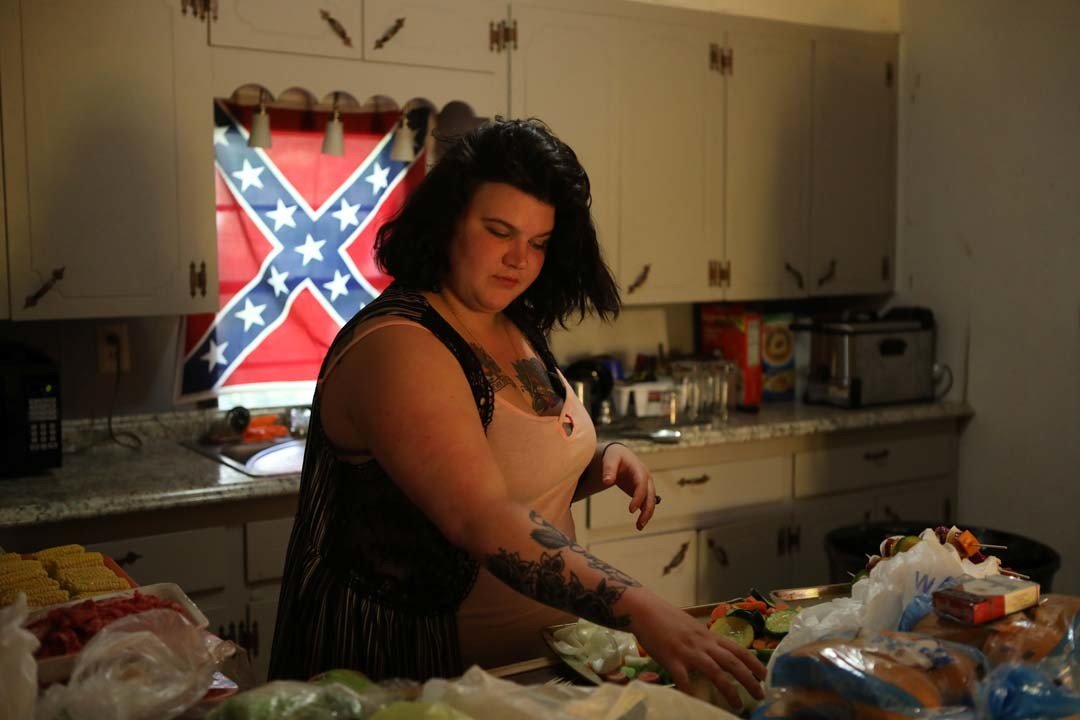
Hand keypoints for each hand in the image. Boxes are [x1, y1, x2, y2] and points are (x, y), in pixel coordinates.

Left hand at [601, 443, 656, 529]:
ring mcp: (645, 485)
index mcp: (639, 469)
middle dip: (647, 510)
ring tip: (639, 527)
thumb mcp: (610, 459)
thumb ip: (608, 469)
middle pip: (650, 495)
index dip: (638, 497)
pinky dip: (644, 512)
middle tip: (639, 524)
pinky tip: (640, 523)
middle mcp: (646, 478)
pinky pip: (645, 502)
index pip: (642, 485)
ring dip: (647, 514)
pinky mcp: (641, 490)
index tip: (631, 510)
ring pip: (650, 501)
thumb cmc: (614, 455)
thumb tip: (607, 482)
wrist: (619, 454)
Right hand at [628, 595, 766, 710]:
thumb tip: (715, 655)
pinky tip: (696, 703)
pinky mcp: (672, 658)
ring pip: (715, 672)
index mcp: (709, 636)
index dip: (755, 663)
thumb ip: (704, 642)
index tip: (766, 676)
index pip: (739, 650)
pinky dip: (692, 692)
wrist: (644, 610)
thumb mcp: (692, 628)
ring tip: (737, 705)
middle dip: (750, 680)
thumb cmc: (667, 618)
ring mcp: (688, 651)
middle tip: (760, 696)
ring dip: (729, 690)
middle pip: (733, 662)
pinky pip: (684, 679)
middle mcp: (703, 643)